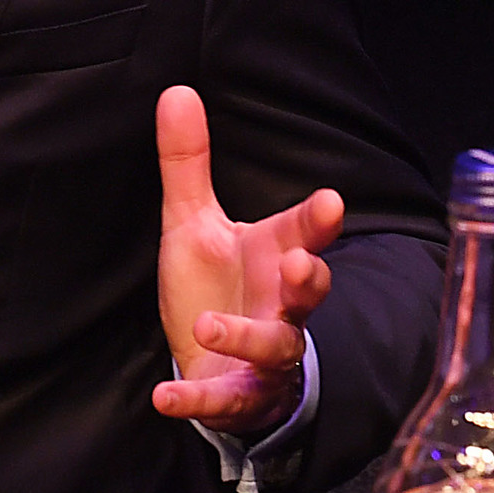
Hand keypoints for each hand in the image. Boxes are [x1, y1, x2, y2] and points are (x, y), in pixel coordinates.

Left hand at [150, 84, 342, 438]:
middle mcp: (281, 306)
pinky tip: (164, 397)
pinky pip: (223, 401)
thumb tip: (175, 90)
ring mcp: (264, 355)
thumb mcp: (194, 224)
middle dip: (310, 279)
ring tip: (211, 325)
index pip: (305, 234)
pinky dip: (195, 401)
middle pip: (310, 293)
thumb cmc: (214, 287)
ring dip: (248, 337)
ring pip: (276, 348)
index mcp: (276, 257)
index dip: (319, 219)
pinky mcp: (238, 397)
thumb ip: (189, 164)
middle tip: (299, 265)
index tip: (329, 202)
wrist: (208, 363)